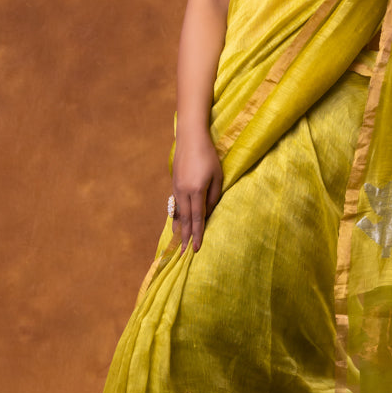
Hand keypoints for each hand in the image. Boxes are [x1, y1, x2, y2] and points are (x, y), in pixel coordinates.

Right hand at [170, 127, 222, 251]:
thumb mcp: (217, 176)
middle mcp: (184, 192)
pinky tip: (177, 224)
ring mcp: (177, 188)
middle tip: (184, 254)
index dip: (198, 235)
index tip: (197, 249)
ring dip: (180, 230)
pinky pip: (175, 205)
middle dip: (186, 238)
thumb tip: (208, 213)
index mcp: (197, 190)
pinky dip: (176, 217)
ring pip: (178, 214)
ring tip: (179, 243)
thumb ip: (214, 196)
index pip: (198, 218)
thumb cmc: (209, 155)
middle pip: (186, 220)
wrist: (190, 138)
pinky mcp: (174, 184)